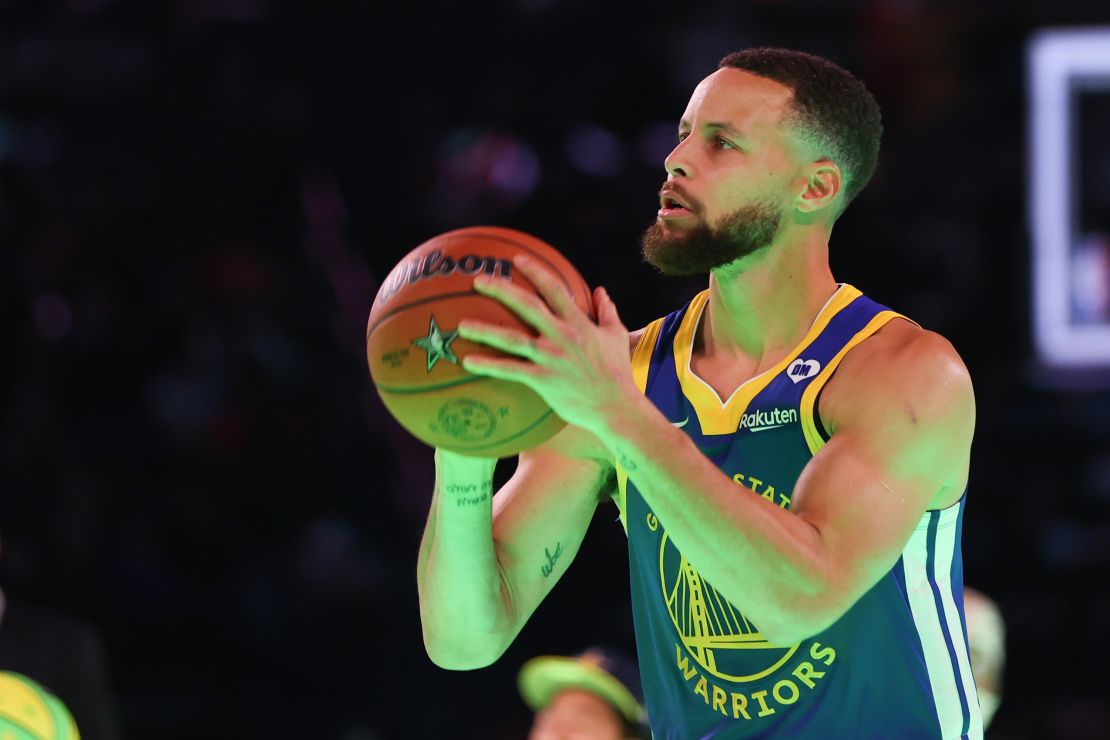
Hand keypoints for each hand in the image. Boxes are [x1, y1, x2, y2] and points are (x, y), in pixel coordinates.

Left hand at [458, 255, 637, 434]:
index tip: (517, 260)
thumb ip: (607, 311)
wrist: (615, 406)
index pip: (554, 289)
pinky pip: (510, 370)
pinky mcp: (542, 380)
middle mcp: (561, 336)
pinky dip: (489, 365)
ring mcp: (550, 358)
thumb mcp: (616, 336)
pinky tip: (468, 361)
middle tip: (478, 280)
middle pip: (527, 306)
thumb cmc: (617, 372)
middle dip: (502, 290)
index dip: (535, 272)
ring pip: (512, 339)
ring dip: (485, 330)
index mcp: (578, 323)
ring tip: (462, 325)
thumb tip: (601, 291)